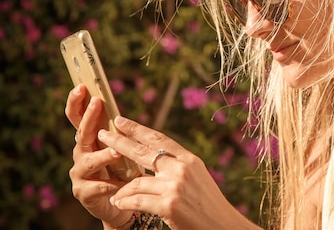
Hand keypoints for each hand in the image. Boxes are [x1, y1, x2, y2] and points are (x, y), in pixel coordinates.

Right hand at [65, 85, 133, 228]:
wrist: (122, 203)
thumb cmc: (123, 170)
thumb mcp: (122, 148)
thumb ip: (118, 133)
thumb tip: (121, 112)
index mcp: (90, 140)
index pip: (78, 118)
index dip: (77, 102)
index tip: (82, 87)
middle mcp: (81, 154)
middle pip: (81, 133)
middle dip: (88, 118)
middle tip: (96, 103)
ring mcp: (80, 174)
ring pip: (88, 161)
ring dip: (102, 155)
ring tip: (116, 152)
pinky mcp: (84, 193)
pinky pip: (95, 187)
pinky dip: (108, 184)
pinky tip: (118, 183)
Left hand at [98, 116, 257, 229]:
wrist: (223, 226)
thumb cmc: (208, 205)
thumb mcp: (197, 178)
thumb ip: (178, 167)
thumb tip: (155, 157)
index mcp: (189, 159)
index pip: (159, 139)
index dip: (138, 129)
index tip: (121, 121)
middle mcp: (182, 168)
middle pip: (143, 151)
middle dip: (120, 142)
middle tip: (103, 135)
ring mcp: (175, 186)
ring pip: (136, 181)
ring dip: (121, 189)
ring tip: (114, 193)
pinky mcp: (168, 205)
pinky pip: (136, 200)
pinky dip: (125, 202)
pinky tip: (119, 203)